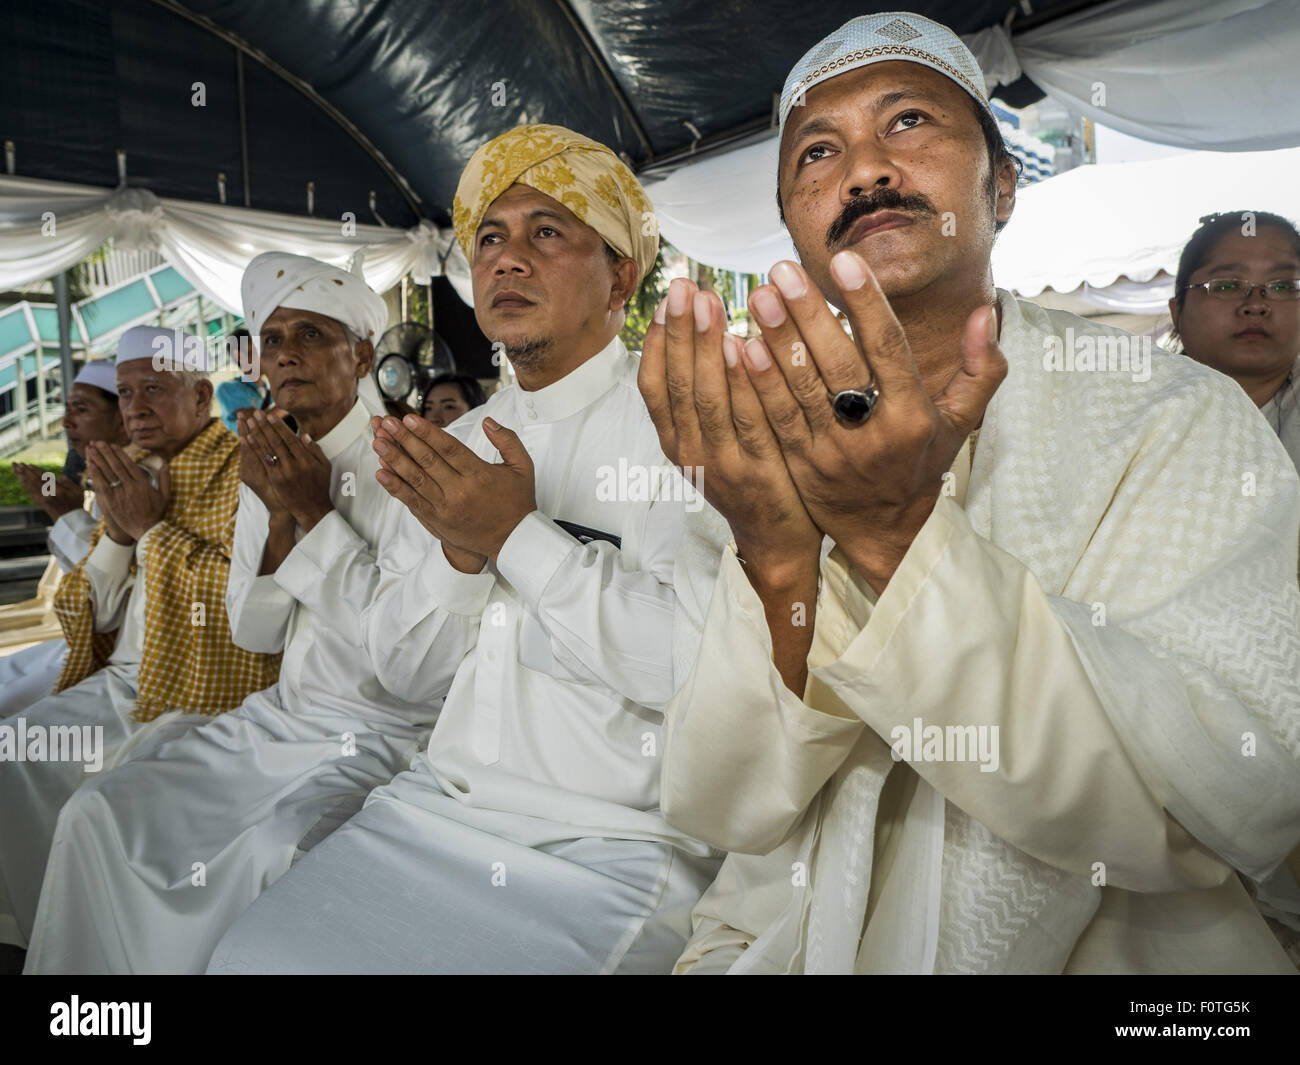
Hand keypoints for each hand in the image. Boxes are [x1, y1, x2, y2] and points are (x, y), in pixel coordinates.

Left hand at [13, 462, 82, 520]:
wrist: (70, 520)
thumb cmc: (76, 505)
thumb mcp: (78, 492)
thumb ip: (69, 483)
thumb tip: (59, 475)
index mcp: (57, 490)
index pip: (44, 478)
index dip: (36, 471)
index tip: (29, 465)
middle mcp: (48, 494)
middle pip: (34, 480)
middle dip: (25, 471)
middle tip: (17, 464)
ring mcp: (42, 499)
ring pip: (30, 486)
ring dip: (22, 477)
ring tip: (16, 469)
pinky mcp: (40, 502)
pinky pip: (30, 492)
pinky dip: (25, 485)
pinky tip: (21, 480)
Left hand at [86, 442, 170, 543]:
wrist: (147, 531)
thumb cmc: (156, 513)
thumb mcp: (166, 495)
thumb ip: (165, 478)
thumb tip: (165, 463)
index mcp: (143, 484)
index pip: (129, 464)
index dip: (119, 454)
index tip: (112, 445)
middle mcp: (131, 487)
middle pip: (115, 466)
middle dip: (105, 453)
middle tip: (97, 442)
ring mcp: (120, 494)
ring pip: (107, 474)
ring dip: (97, 460)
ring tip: (90, 449)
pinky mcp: (111, 502)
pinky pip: (101, 485)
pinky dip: (95, 475)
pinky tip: (90, 466)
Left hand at [242, 410, 332, 532]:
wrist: (312, 508)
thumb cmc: (320, 485)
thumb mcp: (325, 466)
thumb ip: (315, 450)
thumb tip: (303, 435)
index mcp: (306, 461)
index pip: (290, 439)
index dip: (279, 427)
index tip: (270, 415)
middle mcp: (293, 466)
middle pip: (276, 442)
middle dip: (265, 426)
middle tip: (256, 414)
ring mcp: (282, 474)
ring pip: (267, 450)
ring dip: (256, 434)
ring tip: (249, 422)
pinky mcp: (275, 480)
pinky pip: (262, 461)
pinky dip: (254, 449)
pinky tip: (248, 439)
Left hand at [370, 412, 534, 560]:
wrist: (513, 540)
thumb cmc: (516, 502)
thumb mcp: (523, 467)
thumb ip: (507, 440)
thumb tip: (488, 422)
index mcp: (479, 475)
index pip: (448, 448)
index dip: (427, 432)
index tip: (409, 419)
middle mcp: (460, 491)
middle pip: (426, 461)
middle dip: (403, 439)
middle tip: (386, 424)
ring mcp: (446, 508)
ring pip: (415, 479)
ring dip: (394, 459)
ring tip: (378, 442)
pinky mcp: (437, 520)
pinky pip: (412, 501)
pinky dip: (395, 487)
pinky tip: (382, 473)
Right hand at [637, 277, 822, 579]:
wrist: (777, 541)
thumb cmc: (752, 479)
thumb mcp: (717, 440)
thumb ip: (707, 397)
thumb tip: (706, 334)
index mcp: (675, 441)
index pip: (653, 385)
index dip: (657, 340)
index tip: (665, 298)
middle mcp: (688, 451)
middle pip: (675, 383)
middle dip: (678, 330)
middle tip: (684, 285)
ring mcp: (719, 463)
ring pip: (704, 398)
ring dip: (703, 347)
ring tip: (708, 302)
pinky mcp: (754, 472)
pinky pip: (744, 420)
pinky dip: (739, 382)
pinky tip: (741, 346)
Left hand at [742, 253, 1005, 592]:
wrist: (884, 530)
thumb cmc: (921, 462)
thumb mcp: (960, 420)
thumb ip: (981, 367)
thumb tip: (985, 311)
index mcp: (912, 416)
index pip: (886, 349)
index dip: (864, 303)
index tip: (843, 261)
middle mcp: (871, 433)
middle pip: (837, 364)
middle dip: (808, 314)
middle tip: (782, 271)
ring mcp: (831, 451)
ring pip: (800, 388)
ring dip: (776, 339)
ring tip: (759, 296)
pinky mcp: (799, 465)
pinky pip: (775, 417)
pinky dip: (758, 382)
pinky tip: (741, 347)